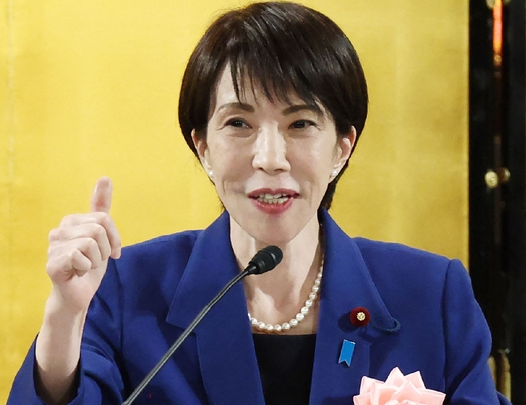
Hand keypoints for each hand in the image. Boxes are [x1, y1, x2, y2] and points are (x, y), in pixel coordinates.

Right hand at [46, 177, 121, 313]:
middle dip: (106, 249)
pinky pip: (81, 256)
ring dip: (96, 260)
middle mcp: (59, 230)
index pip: (103, 218)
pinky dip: (86, 268)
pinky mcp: (52, 263)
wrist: (79, 294)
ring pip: (91, 243)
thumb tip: (105, 177)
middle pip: (98, 229)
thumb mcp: (102, 235)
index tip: (113, 250)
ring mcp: (53, 246)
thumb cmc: (89, 264)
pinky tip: (77, 273)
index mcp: (71, 221)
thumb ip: (101, 208)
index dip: (114, 237)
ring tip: (86, 266)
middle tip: (96, 261)